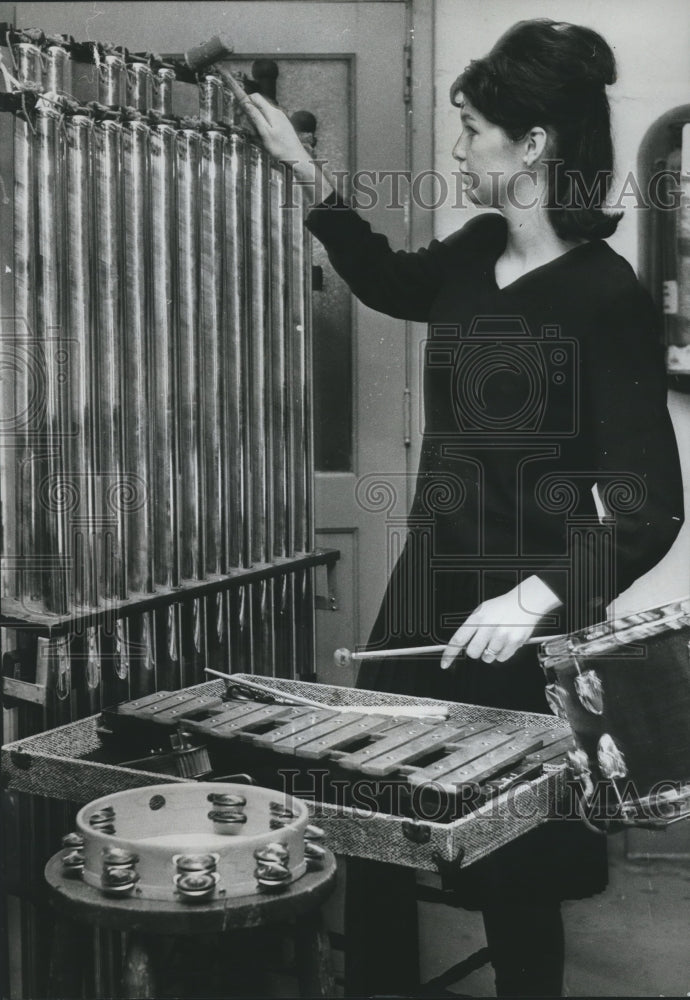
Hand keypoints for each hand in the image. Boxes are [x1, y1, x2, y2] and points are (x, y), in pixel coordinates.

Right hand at [238, 93, 334, 202]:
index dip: (244, 98)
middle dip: (249, 114)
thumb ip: (255, 117)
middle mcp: (277, 112)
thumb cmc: (281, 148)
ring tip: (257, 137)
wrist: (297, 158)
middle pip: (258, 106)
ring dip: (255, 123)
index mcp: (272, 112)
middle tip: (247, 127)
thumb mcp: (265, 132)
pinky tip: (264, 139)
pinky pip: (268, 123)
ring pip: (262, 115)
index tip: (235, 97)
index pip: (255, 97)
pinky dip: (262, 128)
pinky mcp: (282, 126)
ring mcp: (281, 119)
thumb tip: (246, 102)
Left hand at [440, 576, 561, 669]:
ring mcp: (502, 635)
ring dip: (490, 652)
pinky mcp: (514, 643)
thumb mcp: (482, 611)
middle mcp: (489, 626)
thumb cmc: (502, 607)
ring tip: (497, 638)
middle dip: (475, 651)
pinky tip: (505, 641)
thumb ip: (472, 627)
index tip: (444, 663)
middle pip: (473, 652)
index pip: (459, 639)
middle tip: (482, 642)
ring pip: (487, 657)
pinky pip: (501, 658)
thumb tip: (461, 645)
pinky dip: (502, 653)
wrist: (525, 602)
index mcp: (478, 617)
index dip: (450, 653)